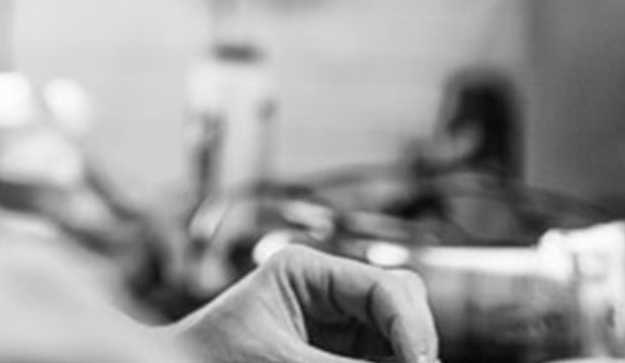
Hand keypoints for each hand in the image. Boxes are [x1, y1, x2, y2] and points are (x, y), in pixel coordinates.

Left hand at [168, 244, 437, 362]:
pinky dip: (389, 360)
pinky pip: (377, 353)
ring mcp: (333, 323)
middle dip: (416, 338)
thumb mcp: (279, 362)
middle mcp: (326, 291)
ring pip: (395, 331)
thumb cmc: (208, 356)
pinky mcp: (333, 351)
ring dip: (405, 352)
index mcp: (306, 271)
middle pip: (400, 301)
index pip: (383, 287)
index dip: (413, 327)